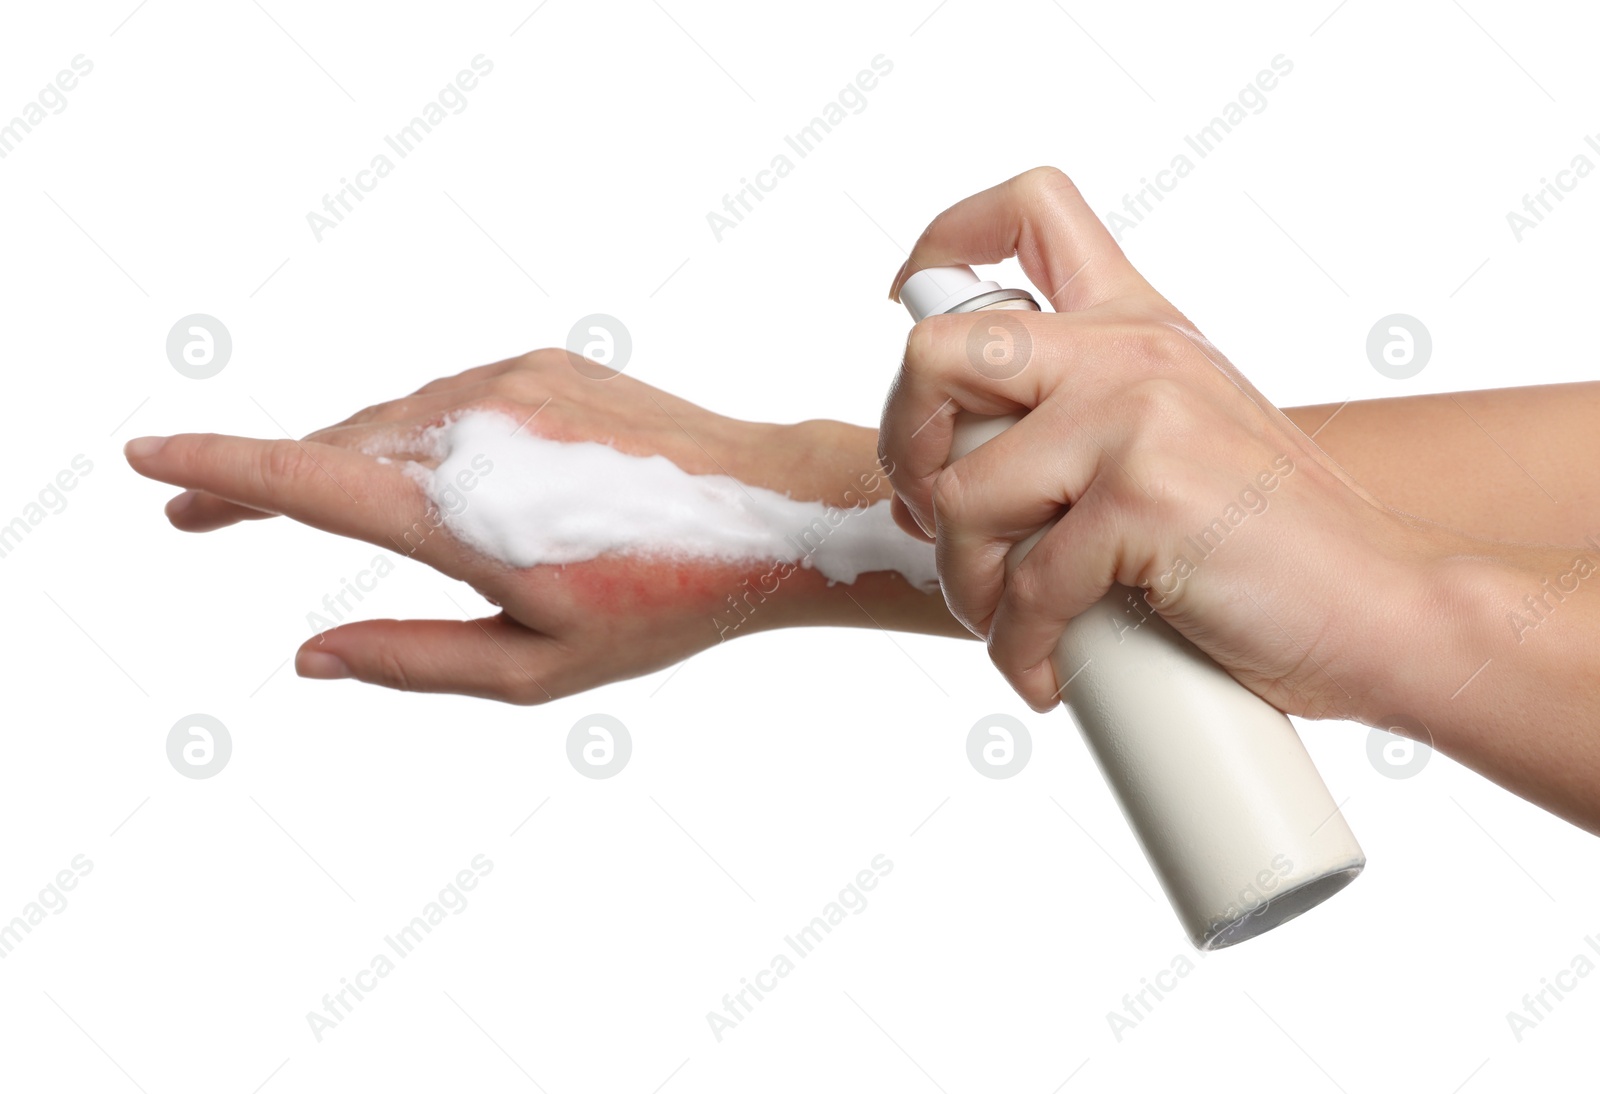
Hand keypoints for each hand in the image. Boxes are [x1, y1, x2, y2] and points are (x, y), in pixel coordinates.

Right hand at [125, 350, 943, 702]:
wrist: (772, 512)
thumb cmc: (664, 602)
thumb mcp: (536, 666)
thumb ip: (413, 660)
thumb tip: (309, 657)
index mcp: (459, 509)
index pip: (303, 480)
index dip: (216, 472)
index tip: (147, 463)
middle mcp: (472, 424)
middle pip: (332, 447)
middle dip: (260, 483)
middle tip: (202, 524)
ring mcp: (509, 381)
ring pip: (389, 420)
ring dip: (343, 462)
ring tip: (310, 510)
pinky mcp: (543, 362)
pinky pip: (446, 398)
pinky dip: (412, 435)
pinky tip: (422, 477)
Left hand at [879, 166, 1468, 720]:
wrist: (1387, 609)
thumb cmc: (1273, 548)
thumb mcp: (1180, 442)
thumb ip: (1086, 423)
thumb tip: (954, 471)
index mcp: (1140, 324)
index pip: (1031, 211)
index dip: (942, 248)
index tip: (907, 309)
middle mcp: (1134, 351)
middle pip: (938, 350)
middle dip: (907, 449)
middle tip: (938, 518)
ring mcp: (1139, 417)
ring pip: (963, 495)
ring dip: (965, 585)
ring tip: (1009, 627)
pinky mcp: (1147, 498)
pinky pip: (1024, 585)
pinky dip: (1019, 649)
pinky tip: (1044, 673)